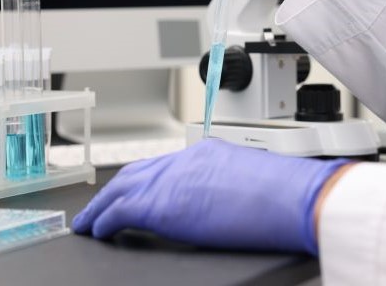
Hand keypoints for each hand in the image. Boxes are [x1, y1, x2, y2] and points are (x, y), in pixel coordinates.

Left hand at [71, 139, 350, 254]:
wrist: (295, 197)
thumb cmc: (288, 195)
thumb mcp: (252, 182)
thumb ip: (228, 188)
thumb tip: (221, 205)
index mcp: (209, 153)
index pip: (164, 164)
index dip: (143, 179)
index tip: (133, 191)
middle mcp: (187, 159)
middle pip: (138, 170)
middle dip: (117, 187)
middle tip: (101, 204)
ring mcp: (174, 178)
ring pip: (122, 186)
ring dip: (103, 203)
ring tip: (89, 220)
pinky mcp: (163, 204)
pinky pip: (121, 210)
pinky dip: (105, 220)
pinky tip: (98, 231)